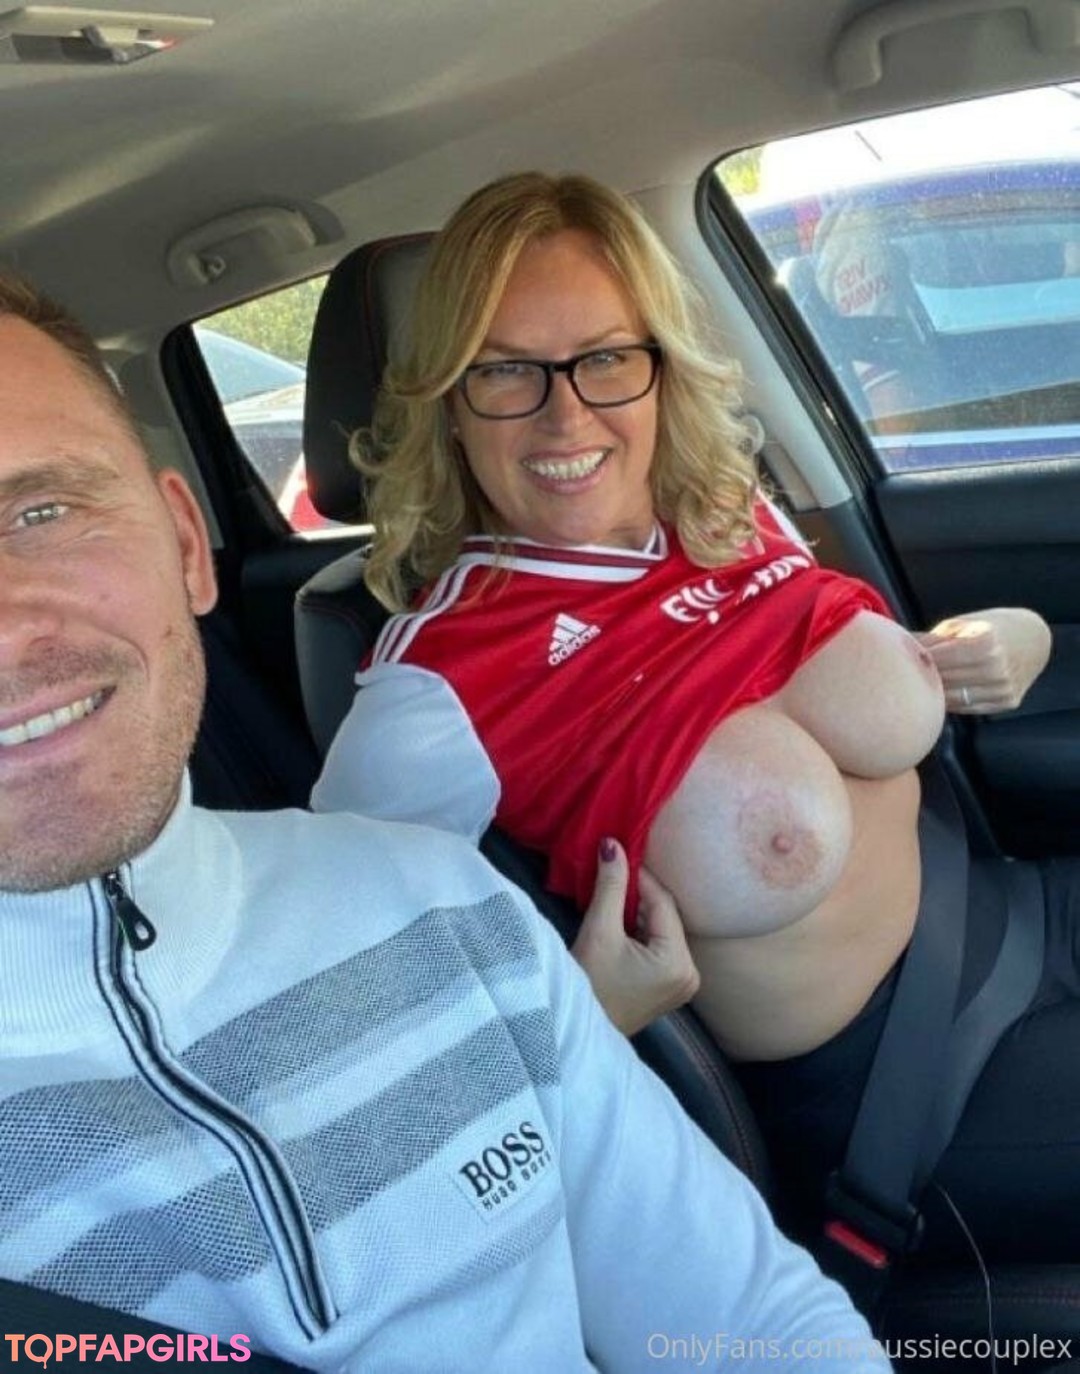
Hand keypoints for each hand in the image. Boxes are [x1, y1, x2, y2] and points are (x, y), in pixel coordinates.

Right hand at [570, 838, 699, 1036]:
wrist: (575, 1030)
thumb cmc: (587, 983)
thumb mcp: (599, 930)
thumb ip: (611, 885)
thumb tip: (613, 844)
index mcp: (679, 962)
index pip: (662, 903)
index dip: (640, 877)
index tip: (617, 855)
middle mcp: (690, 974)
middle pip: (664, 917)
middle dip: (638, 895)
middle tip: (612, 871)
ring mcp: (682, 984)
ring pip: (661, 929)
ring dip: (638, 911)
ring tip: (611, 894)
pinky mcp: (670, 987)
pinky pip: (659, 946)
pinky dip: (640, 930)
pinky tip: (619, 920)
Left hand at [915, 607, 1051, 714]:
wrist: (1033, 639)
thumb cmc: (994, 627)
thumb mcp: (963, 623)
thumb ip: (933, 638)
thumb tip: (901, 646)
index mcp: (985, 642)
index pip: (938, 659)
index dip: (918, 660)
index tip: (902, 660)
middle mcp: (997, 668)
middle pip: (944, 679)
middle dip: (923, 676)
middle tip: (905, 674)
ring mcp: (1003, 688)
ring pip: (953, 699)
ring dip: (934, 693)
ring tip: (922, 684)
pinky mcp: (1006, 703)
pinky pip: (966, 708)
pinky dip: (951, 702)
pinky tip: (943, 693)